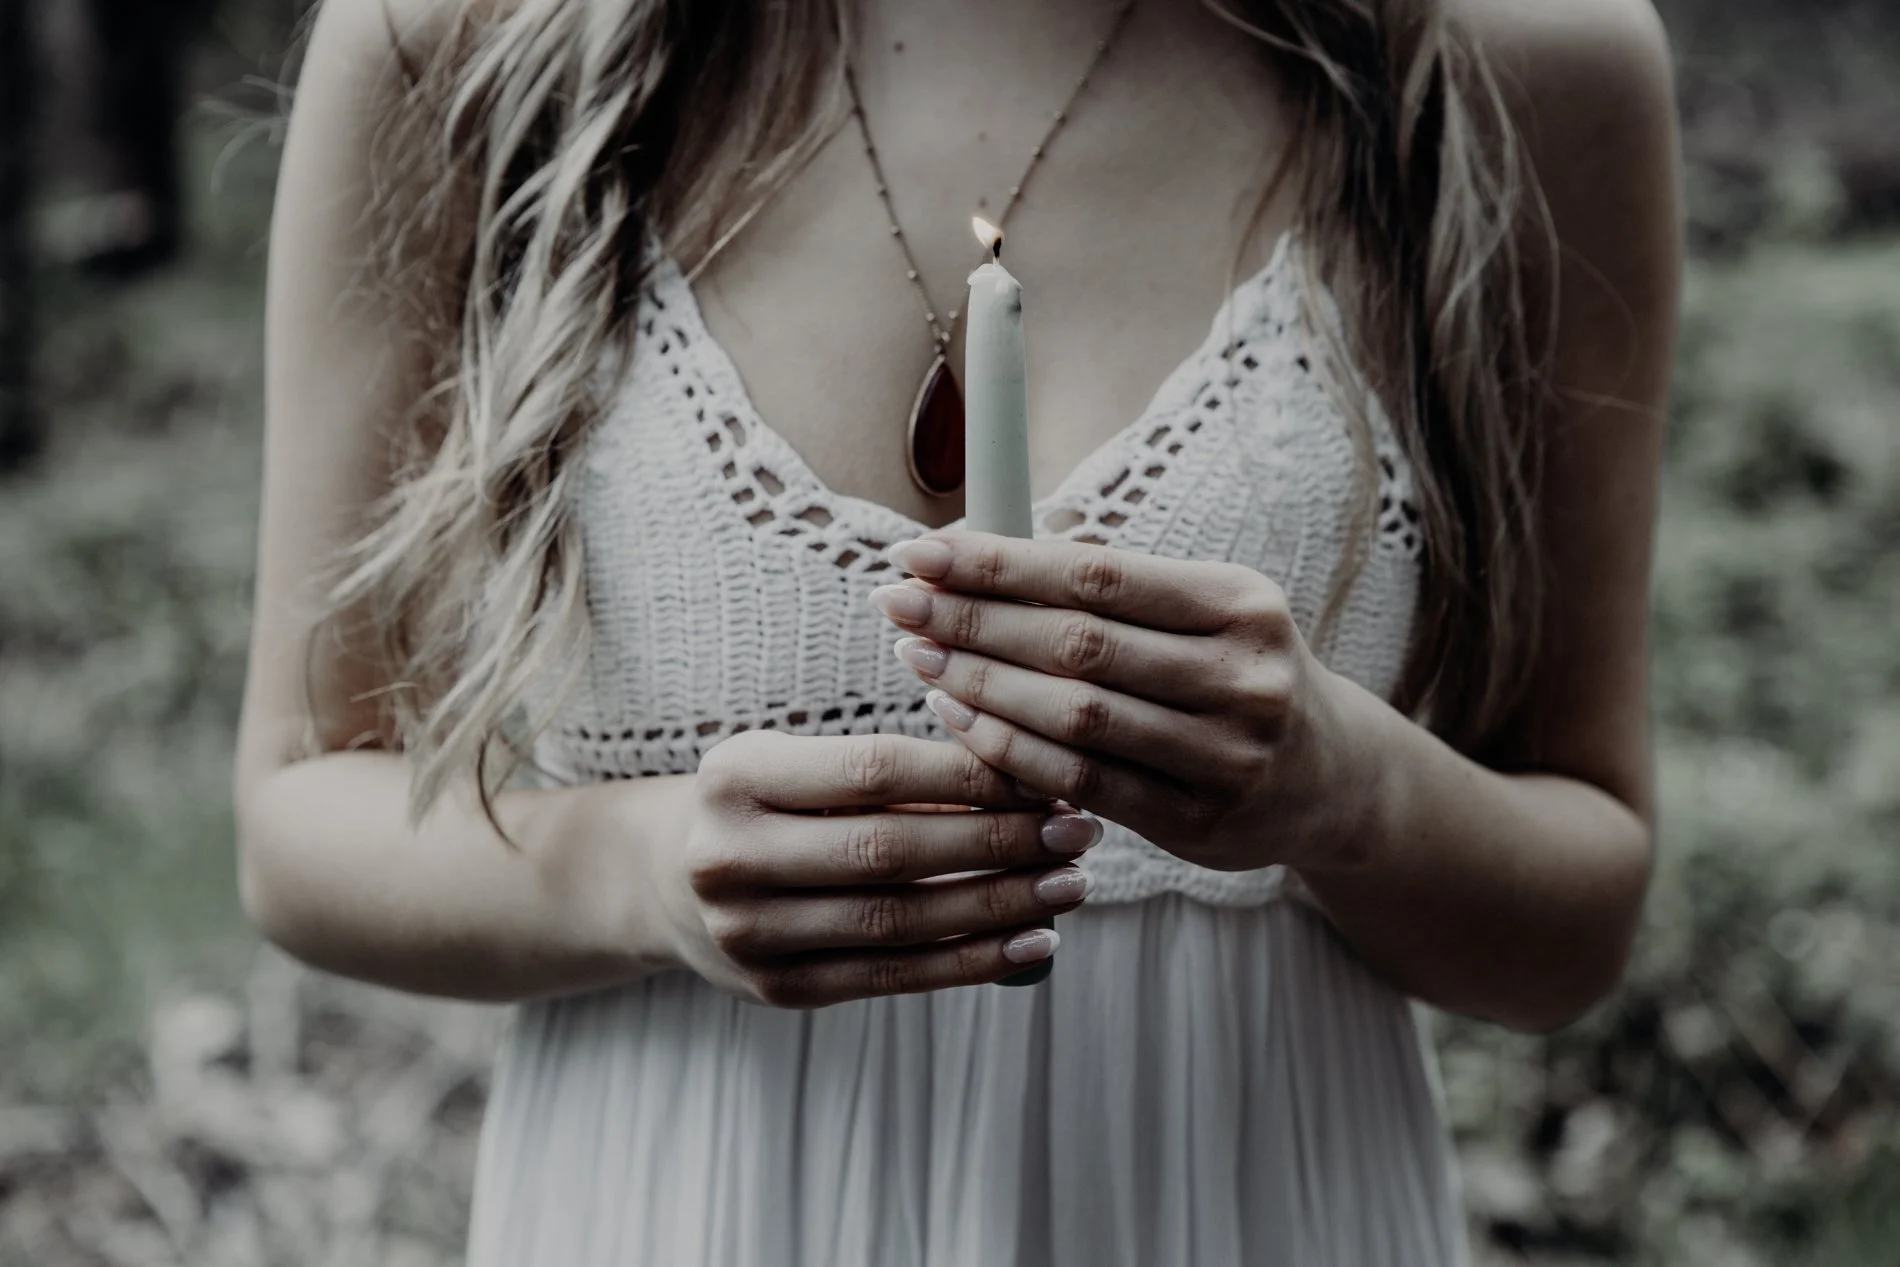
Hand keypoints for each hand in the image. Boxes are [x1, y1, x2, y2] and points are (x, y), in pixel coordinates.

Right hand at [653, 729, 1103, 1007]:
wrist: (664, 880)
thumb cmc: (762, 802)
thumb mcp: (797, 762)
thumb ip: (890, 770)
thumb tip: (1023, 775)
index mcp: (736, 777)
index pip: (874, 770)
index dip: (968, 772)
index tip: (1047, 770)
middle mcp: (730, 857)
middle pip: (892, 850)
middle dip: (1000, 840)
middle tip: (1079, 829)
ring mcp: (749, 933)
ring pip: (899, 921)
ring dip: (1000, 905)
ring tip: (1071, 884)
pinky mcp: (778, 990)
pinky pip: (892, 977)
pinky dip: (972, 962)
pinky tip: (1033, 943)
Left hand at [870, 530, 1377, 874]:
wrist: (1333, 778)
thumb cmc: (1236, 672)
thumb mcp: (1207, 612)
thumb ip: (1114, 592)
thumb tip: (976, 555)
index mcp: (1239, 602)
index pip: (1096, 574)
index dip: (1000, 563)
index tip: (922, 550)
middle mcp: (1243, 676)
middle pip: (1077, 643)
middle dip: (973, 619)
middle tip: (896, 602)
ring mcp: (1226, 756)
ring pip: (1075, 717)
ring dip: (980, 684)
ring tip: (915, 655)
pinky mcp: (1200, 822)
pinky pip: (1083, 783)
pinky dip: (1010, 751)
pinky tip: (958, 720)